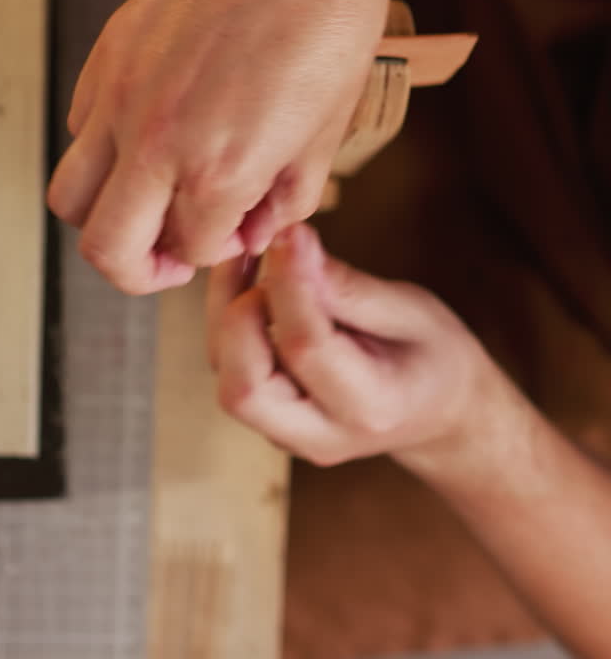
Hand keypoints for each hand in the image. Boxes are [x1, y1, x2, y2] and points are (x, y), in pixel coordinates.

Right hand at [47, 0, 386, 293]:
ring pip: (70, 193)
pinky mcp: (109, 52)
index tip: (230, 231)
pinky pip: (79, 126)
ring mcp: (123, 92)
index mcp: (219, 168)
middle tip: (166, 255)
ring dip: (106, 211)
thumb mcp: (322, 136)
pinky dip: (104, 148)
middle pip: (104, 246)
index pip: (187, 250)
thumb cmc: (327, 28)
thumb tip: (248, 231)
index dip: (212, 251)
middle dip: (137, 268)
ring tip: (147, 196)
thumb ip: (280, 202)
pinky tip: (149, 130)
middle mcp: (157, 137)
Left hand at [207, 223, 500, 472]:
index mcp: (369, 408)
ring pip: (229, 380)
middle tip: (266, 256)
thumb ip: (349, 288)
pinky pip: (231, 371)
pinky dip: (229, 319)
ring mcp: (289, 433)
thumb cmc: (433, 354)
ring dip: (226, 310)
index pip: (307, 349)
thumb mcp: (412, 312)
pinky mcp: (270, 416)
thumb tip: (293, 246)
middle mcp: (320, 434)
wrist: (441, 411)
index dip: (290, 285)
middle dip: (239, 317)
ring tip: (252, 252)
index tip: (291, 232)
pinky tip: (250, 274)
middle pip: (244, 391)